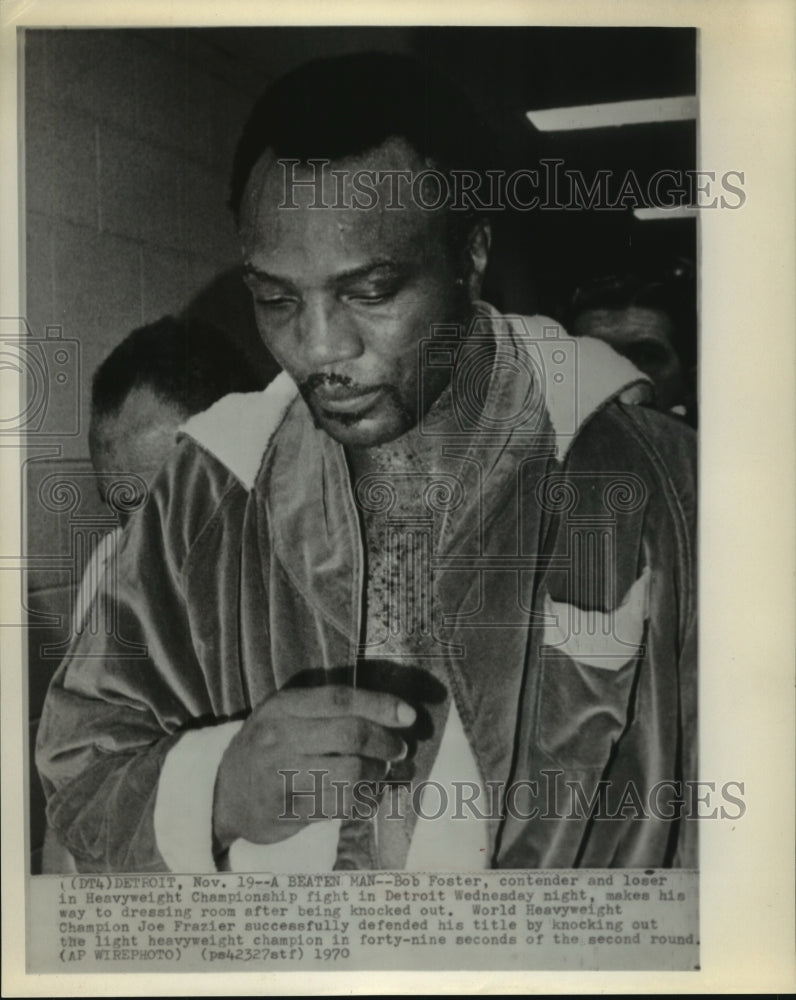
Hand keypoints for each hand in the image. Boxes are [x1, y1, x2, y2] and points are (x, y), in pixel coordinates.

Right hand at [212, 684, 414, 848]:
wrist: (222, 792)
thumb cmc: (268, 747)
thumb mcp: (286, 715)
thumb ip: (328, 710)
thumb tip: (391, 714)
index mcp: (283, 706)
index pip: (340, 699)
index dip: (380, 705)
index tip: (409, 715)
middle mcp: (279, 737)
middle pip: (350, 735)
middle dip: (385, 743)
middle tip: (399, 750)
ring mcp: (281, 775)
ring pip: (349, 774)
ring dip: (378, 775)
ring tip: (384, 774)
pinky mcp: (286, 810)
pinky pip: (339, 806)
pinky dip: (365, 801)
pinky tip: (370, 797)